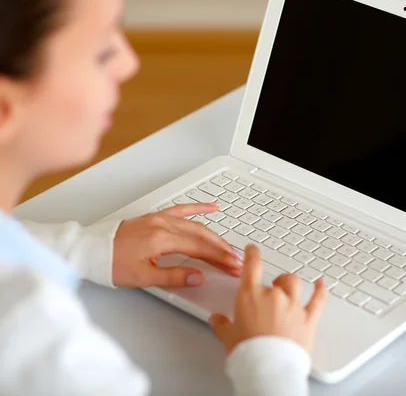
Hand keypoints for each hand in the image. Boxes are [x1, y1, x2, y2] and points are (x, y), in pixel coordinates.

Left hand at [112, 203, 242, 287]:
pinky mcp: (155, 217)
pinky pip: (182, 209)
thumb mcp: (143, 277)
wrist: (90, 250)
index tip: (233, 266)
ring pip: (196, 224)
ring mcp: (160, 218)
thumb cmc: (111, 263)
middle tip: (236, 260)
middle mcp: (163, 225)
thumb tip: (198, 277)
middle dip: (223, 249)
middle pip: (202, 236)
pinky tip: (212, 207)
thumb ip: (174, 277)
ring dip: (215, 235)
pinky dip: (199, 207)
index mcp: (161, 239)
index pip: (200, 248)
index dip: (220, 258)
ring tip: (229, 246)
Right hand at [209, 244, 327, 353]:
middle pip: (276, 279)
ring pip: (295, 284)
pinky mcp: (308, 319)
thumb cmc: (248, 353)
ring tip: (287, 287)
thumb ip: (222, 324)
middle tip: (269, 291)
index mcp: (250, 296)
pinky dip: (321, 290)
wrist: (269, 369)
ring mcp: (293, 306)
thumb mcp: (228, 337)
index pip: (252, 265)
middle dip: (273, 283)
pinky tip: (321, 284)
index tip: (253, 249)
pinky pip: (319, 299)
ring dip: (290, 284)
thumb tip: (216, 320)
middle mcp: (273, 296)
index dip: (252, 253)